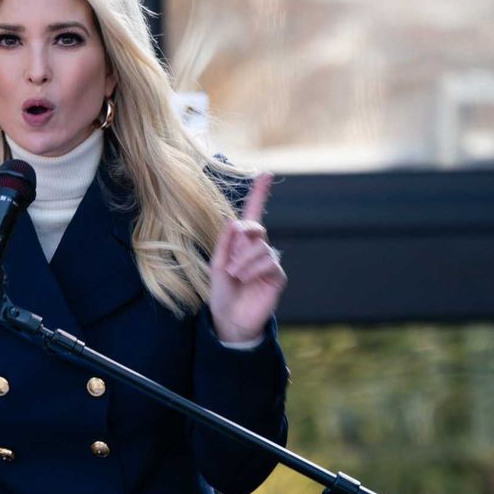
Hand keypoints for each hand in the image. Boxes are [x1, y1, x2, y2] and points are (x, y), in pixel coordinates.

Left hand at [208, 173, 287, 341]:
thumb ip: (225, 243)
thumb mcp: (216, 265)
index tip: (266, 174)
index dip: (259, 193)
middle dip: (240, 240)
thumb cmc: (221, 292)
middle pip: (254, 227)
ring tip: (234, 275)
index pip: (252, 213)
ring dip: (242, 260)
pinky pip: (268, 262)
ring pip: (259, 247)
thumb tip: (234, 221)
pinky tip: (244, 279)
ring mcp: (269, 261)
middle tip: (228, 262)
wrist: (229, 319)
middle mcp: (258, 248)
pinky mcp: (277, 275)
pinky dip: (252, 269)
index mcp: (241, 242)